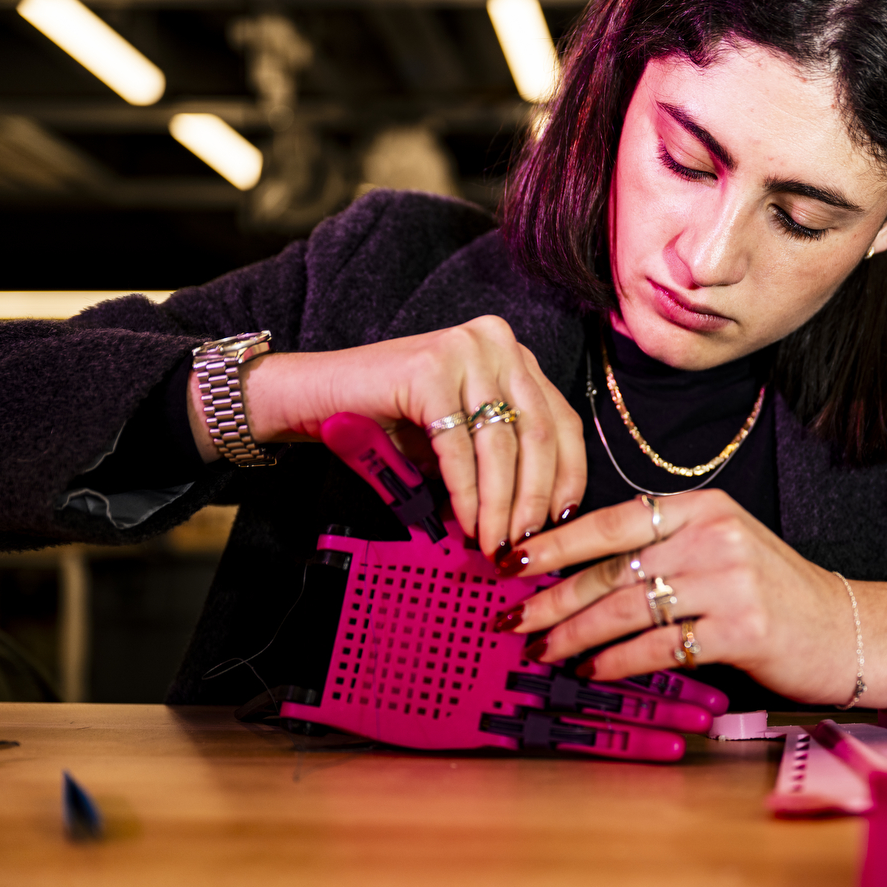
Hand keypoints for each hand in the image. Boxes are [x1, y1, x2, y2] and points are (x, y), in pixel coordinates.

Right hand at [188, 316, 585, 556]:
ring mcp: (466, 350)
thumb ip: (504, 461)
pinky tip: (467, 522)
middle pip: (539, 433)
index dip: (568, 474)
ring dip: (500, 505)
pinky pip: (460, 447)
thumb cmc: (394, 423)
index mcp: (515, 356)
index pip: (561, 420)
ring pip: (502, 445)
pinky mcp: (431, 368)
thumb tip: (543, 518)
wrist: (319, 399)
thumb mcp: (464, 439)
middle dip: (534, 499)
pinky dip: (466, 493)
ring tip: (494, 543)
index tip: (564, 519)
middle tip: (524, 544)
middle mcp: (498, 342)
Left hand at [498, 490, 886, 712]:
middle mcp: (715, 535)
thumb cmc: (773, 593)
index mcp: (704, 507)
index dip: (559, 542)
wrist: (847, 629)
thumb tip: (578, 574)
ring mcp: (730, 581)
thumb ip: (662, 550)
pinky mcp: (742, 629)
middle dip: (554, 597)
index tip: (514, 560)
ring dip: (576, 634)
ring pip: (629, 608)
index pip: (615, 520)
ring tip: (543, 651)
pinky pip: (660, 646)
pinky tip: (592, 672)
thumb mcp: (721, 549)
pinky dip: (618, 662)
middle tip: (512, 619)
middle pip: (614, 568)